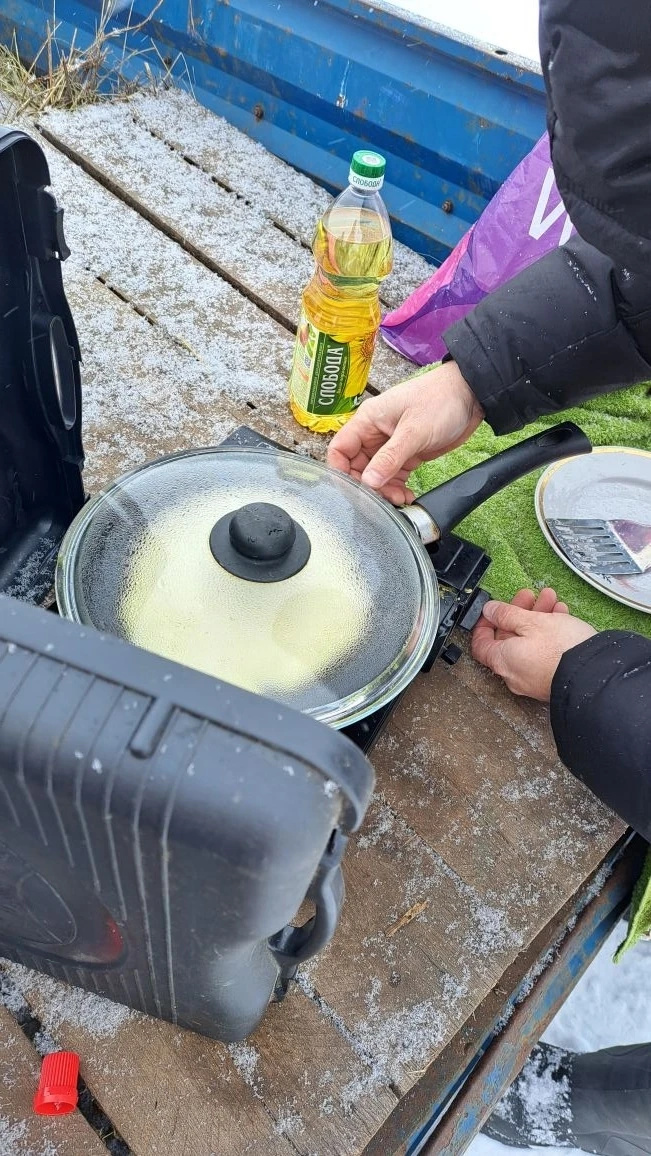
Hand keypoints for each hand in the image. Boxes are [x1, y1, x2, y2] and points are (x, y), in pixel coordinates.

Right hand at [326, 361, 483, 504]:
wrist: (471, 396)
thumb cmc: (440, 400)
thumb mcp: (414, 431)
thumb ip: (389, 458)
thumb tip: (368, 482)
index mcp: (368, 421)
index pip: (340, 449)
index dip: (340, 471)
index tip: (350, 491)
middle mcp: (375, 434)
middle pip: (357, 467)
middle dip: (367, 487)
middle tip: (382, 500)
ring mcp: (391, 445)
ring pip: (376, 475)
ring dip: (384, 491)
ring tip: (399, 499)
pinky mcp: (407, 454)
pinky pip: (394, 476)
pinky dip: (397, 488)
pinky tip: (406, 496)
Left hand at [471, 588, 596, 701]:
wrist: (595, 675)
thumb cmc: (561, 650)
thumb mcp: (532, 622)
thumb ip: (507, 614)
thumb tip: (490, 610)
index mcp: (503, 660)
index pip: (481, 644)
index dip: (484, 624)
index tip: (493, 610)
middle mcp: (514, 674)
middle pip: (509, 639)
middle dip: (519, 613)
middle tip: (530, 596)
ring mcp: (533, 680)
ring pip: (529, 643)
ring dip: (538, 618)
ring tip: (551, 600)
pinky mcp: (551, 680)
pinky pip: (543, 654)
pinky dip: (549, 634)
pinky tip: (561, 615)